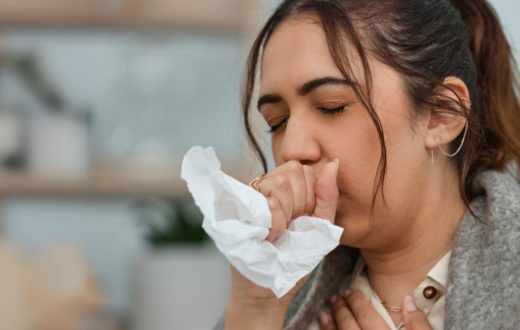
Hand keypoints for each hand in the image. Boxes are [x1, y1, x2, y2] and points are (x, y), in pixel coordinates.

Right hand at [226, 159, 339, 328]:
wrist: (268, 289)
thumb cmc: (293, 260)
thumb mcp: (320, 227)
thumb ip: (327, 196)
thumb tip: (334, 163)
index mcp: (285, 188)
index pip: (303, 168)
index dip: (309, 195)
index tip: (302, 219)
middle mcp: (264, 186)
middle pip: (293, 171)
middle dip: (300, 203)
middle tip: (290, 226)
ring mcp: (250, 196)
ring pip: (280, 183)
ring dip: (287, 214)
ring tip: (278, 232)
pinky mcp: (239, 209)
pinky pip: (268, 202)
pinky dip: (276, 223)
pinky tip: (269, 237)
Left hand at [319, 290, 432, 329]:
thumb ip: (420, 326)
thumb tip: (407, 300)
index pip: (368, 318)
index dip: (357, 303)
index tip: (349, 291)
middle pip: (350, 328)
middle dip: (341, 311)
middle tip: (334, 297)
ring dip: (330, 326)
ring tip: (323, 314)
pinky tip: (324, 328)